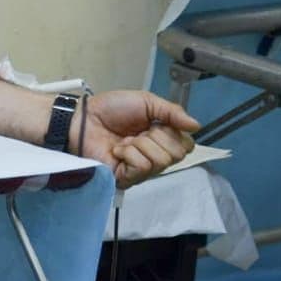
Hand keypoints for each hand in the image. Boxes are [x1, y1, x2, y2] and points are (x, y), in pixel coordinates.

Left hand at [74, 90, 199, 186]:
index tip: (155, 123)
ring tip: (125, 140)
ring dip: (141, 144)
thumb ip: (172, 111)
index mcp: (162, 139)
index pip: (187, 145)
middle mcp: (155, 156)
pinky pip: (143, 167)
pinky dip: (130, 153)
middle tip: (138, 132)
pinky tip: (118, 150)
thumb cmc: (110, 109)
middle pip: (178, 154)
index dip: (174, 132)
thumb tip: (197, 125)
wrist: (83, 118)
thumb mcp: (146, 102)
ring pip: (162, 160)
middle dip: (157, 136)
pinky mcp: (127, 178)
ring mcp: (141, 170)